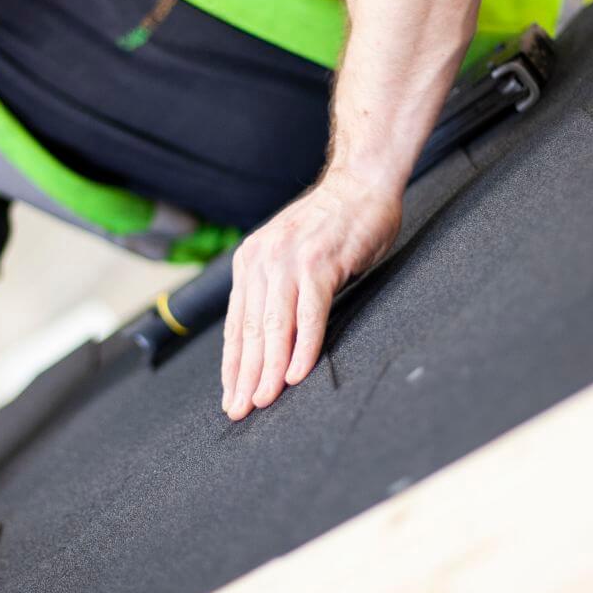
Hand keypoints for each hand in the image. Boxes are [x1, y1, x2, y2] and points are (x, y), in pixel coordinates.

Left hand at [221, 169, 400, 420]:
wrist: (361, 184)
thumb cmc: (333, 225)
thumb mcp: (290, 255)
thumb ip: (276, 289)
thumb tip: (267, 339)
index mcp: (250, 261)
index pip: (236, 323)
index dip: (233, 364)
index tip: (230, 394)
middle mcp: (263, 260)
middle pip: (250, 330)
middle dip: (244, 375)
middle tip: (241, 409)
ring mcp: (290, 261)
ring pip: (274, 326)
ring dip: (268, 369)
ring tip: (264, 400)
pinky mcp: (320, 263)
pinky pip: (309, 315)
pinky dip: (303, 346)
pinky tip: (297, 373)